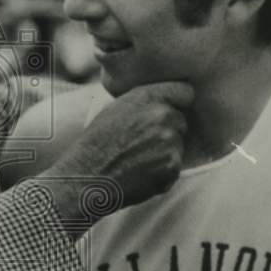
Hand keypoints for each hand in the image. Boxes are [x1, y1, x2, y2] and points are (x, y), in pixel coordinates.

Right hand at [34, 81, 193, 228]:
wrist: (86, 178)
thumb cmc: (94, 145)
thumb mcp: (113, 110)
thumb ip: (141, 103)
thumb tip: (162, 102)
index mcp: (146, 97)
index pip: (184, 91)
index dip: (177, 102)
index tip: (171, 110)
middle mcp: (162, 115)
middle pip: (181, 121)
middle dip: (167, 131)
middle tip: (142, 144)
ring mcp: (169, 141)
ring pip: (177, 146)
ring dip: (163, 154)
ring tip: (136, 161)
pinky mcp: (172, 166)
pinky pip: (174, 168)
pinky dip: (161, 174)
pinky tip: (139, 175)